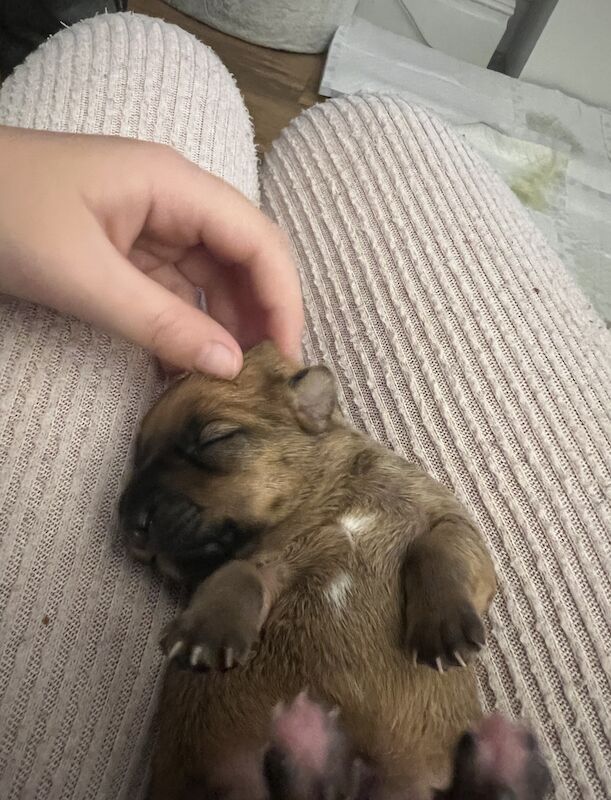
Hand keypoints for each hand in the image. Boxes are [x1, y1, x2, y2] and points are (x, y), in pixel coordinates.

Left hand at [0, 126, 303, 376]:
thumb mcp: (82, 275)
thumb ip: (161, 323)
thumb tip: (230, 367)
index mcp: (173, 185)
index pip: (258, 241)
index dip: (283, 300)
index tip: (286, 361)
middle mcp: (173, 202)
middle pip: (242, 263)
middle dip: (257, 321)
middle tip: (263, 385)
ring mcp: (149, 228)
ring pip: (208, 284)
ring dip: (219, 334)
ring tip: (223, 388)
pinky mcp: (125, 254)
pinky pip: (170, 297)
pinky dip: (179, 335)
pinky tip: (178, 374)